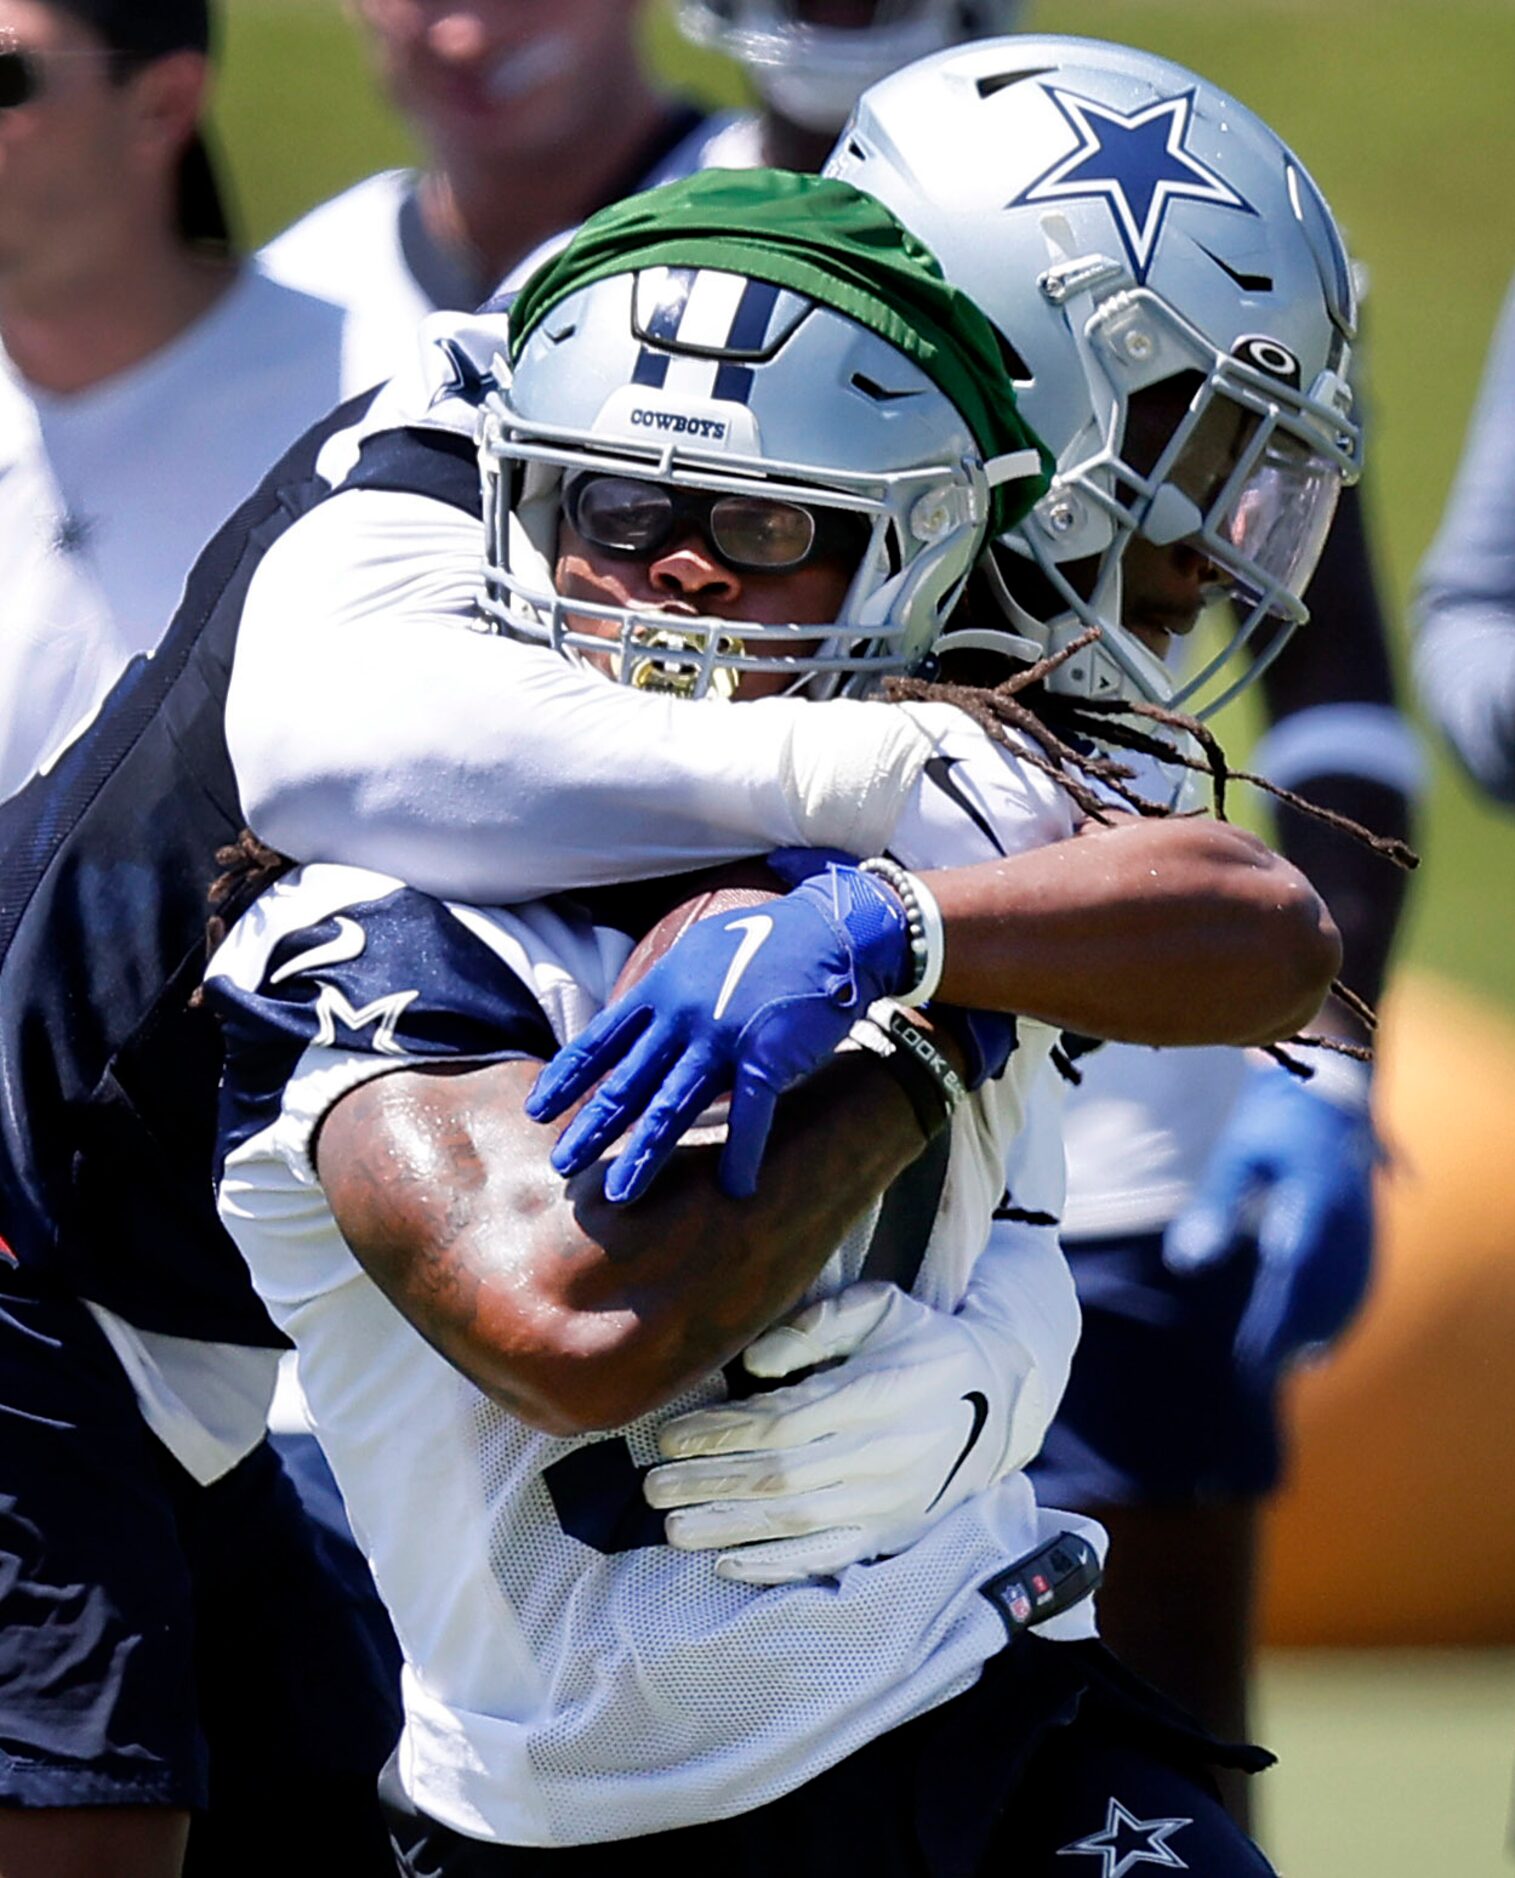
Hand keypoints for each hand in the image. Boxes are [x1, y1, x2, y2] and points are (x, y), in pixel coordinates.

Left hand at [525, 861, 912, 1201]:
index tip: (536, 1111)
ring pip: (672, 1107)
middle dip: (590, 1129)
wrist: (832, 931)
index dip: (566, 1078)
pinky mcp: (766, 1056)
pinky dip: (742, 1156)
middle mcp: (682, 1015)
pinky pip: (750, 1117)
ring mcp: (722, 1037)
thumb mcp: (700, 954)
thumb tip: (637, 1021)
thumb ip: (667, 992)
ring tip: (621, 1196)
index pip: (599, 1040)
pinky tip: (735, 1188)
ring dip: (645, 1156)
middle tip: (562, 1166)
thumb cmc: (768, 943)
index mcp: (662, 989)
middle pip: (626, 1082)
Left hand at [643, 1281, 1041, 1583]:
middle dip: (708, 1483)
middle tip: (652, 1484)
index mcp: (878, 1394)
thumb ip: (816, 1328)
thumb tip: (753, 1365)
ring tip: (670, 1527)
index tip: (670, 1435)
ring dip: (727, 1528)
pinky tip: (728, 1564)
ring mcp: (891, 1502)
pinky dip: (776, 1567)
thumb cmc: (922, 1344)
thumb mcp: (880, 1308)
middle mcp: (886, 1454)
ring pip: (797, 1524)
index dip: (721, 1433)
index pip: (783, 1422)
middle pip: (780, 1477)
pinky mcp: (893, 1534)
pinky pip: (829, 1558)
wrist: (998, 1399)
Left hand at [1162, 1061, 1379, 1387]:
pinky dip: (1342, 1314)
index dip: (1273, 1316)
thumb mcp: (1237, 1156)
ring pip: (1348, 1293)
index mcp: (1313, 1196)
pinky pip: (1362, 1283)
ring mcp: (1365, 1224)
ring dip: (1321, 1331)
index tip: (1247, 1351)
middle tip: (1256, 1371)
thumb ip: (1215, 1208)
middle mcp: (1348, 1217)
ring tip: (1288, 1366)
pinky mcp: (1372, 1229)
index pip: (1291, 1271)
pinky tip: (1320, 1343)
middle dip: (1290, 1334)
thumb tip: (1186, 1265)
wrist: (1329, 1088)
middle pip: (1322, 1291)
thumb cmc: (1272, 1121)